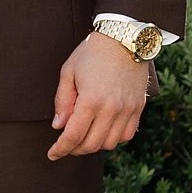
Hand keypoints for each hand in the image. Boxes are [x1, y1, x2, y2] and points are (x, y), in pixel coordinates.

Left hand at [49, 31, 148, 159]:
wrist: (124, 38)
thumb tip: (59, 126)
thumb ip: (62, 101)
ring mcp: (128, 110)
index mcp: (91, 100)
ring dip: (94, 144)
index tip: (52, 154)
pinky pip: (127, 135)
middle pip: (91, 144)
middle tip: (66, 145)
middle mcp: (111, 109)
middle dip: (75, 149)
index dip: (61, 149)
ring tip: (84, 136)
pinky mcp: (139, 107)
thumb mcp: (68, 72)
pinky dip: (113, 138)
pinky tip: (103, 130)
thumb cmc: (92, 52)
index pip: (73, 136)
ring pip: (110, 144)